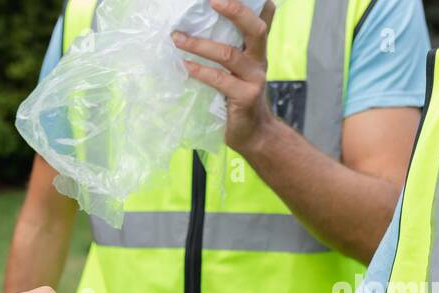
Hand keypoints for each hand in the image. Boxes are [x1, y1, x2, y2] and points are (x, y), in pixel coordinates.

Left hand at [173, 0, 277, 154]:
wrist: (253, 133)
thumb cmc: (240, 98)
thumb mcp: (240, 70)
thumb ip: (233, 48)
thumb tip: (207, 29)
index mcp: (258, 50)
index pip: (261, 20)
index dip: (250, 5)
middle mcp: (259, 60)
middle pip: (255, 29)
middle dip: (235, 11)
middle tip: (212, 1)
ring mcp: (254, 79)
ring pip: (228, 54)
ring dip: (200, 45)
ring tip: (177, 38)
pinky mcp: (245, 97)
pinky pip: (219, 80)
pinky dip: (200, 71)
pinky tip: (184, 65)